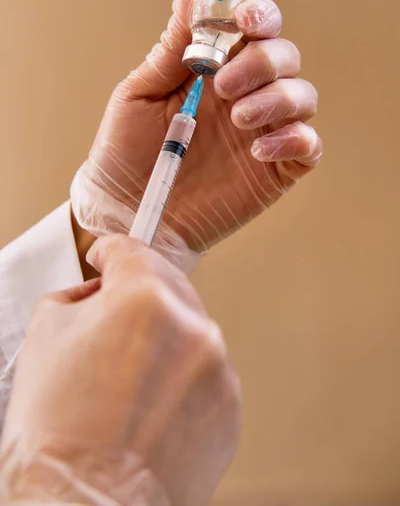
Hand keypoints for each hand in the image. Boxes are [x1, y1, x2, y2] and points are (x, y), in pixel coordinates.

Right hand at [0, 236, 240, 505]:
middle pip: (167, 284)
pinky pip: (205, 371)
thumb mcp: (46, 337)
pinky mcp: (230, 405)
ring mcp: (217, 367)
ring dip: (163, 339)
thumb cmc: (59, 432)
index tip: (107, 258)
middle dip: (139, 294)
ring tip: (127, 379)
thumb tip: (98, 292)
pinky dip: (182, 377)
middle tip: (113, 319)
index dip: (110, 252)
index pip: (131, 251)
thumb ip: (77, 297)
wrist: (85, 505)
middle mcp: (191, 325)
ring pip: (189, 330)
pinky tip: (152, 405)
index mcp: (143, 299)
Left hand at [71, 0, 321, 271]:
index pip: (255, 28)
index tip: (244, 20)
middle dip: (263, 62)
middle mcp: (245, 96)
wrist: (129, 211)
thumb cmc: (126, 152)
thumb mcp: (140, 95)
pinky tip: (258, 151)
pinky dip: (294, 139)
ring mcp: (263, 132)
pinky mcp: (275, 169)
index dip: (259, 14)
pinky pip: (308, 146)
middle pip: (285, 57)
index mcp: (215, 70)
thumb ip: (170, 50)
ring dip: (276, 98)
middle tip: (224, 87)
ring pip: (303, 96)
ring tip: (237, 118)